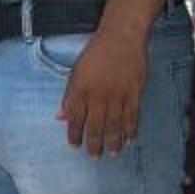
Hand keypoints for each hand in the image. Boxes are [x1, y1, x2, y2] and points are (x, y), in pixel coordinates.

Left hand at [55, 31, 146, 157]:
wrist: (121, 37)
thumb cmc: (96, 53)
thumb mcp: (75, 72)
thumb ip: (69, 96)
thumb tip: (60, 117)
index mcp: (80, 89)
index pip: (75, 119)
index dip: (74, 135)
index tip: (74, 146)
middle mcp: (98, 95)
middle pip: (95, 127)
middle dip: (93, 144)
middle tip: (94, 156)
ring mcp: (117, 96)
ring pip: (114, 126)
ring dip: (113, 142)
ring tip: (111, 153)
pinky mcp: (134, 94)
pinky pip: (132, 118)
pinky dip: (131, 131)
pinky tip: (129, 140)